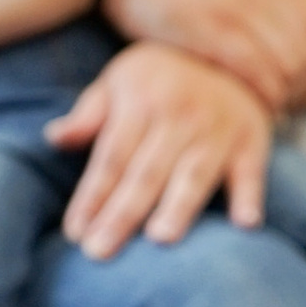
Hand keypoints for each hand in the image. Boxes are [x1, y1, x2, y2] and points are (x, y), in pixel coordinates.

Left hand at [46, 42, 274, 255]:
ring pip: (194, 174)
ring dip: (178, 207)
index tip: (75, 234)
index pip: (111, 158)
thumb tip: (54, 137)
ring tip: (160, 239)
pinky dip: (250, 197)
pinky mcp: (251, 142)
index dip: (92, 196)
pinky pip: (251, 172)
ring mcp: (218, 130)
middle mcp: (180, 116)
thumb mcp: (119, 82)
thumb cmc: (160, 79)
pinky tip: (245, 224)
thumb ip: (89, 114)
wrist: (229, 54)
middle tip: (99, 252)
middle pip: (146, 173)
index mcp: (141, 102)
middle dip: (122, 214)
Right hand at [104, 0, 305, 114]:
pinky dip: (261, 91)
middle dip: (302, 81)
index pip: (303, 24)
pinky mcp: (205, 31)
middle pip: (300, 46)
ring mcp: (229, 11)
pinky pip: (250, 67)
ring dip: (284, 91)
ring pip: (283, 60)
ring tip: (277, 114)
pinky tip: (260, 109)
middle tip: (291, 106)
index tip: (299, 84)